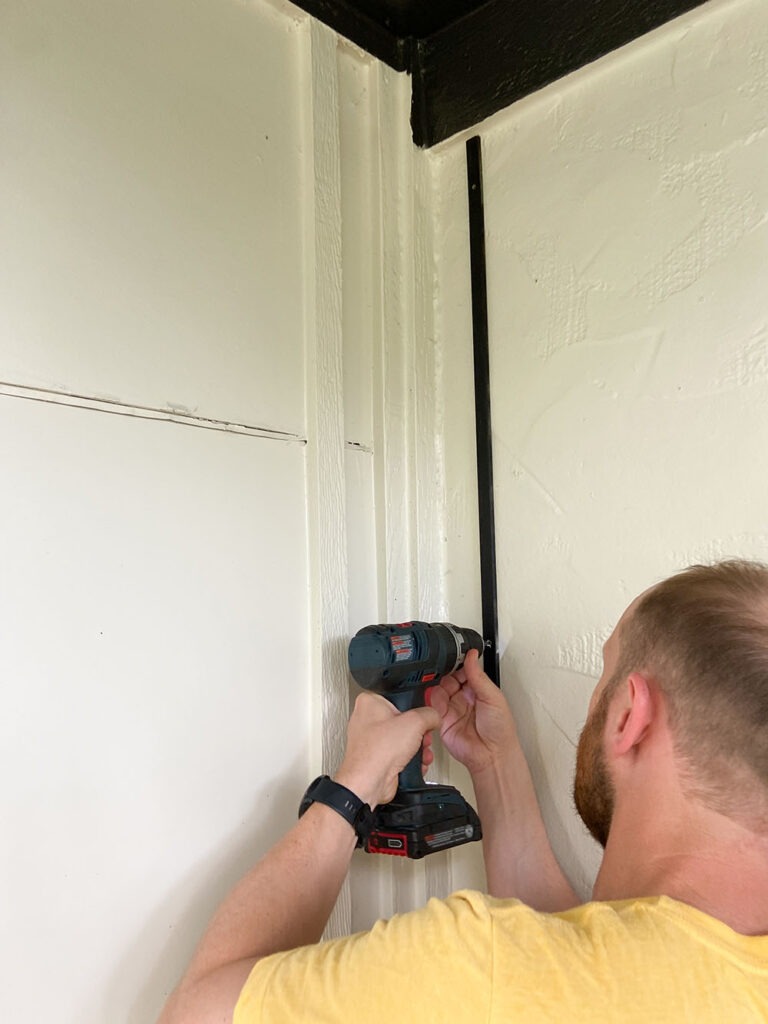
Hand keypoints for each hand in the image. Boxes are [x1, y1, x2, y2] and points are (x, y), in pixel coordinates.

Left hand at [335, 693, 439, 807]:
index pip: (399, 697)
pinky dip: (410, 759)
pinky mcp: (377, 757)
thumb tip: (434, 716)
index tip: (423, 712)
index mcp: (370, 702)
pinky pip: (399, 753)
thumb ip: (430, 714)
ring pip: (403, 738)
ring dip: (417, 747)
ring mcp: (371, 740)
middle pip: (404, 720)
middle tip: (423, 735)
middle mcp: (367, 719)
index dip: (414, 706)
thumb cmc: (378, 751)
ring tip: (421, 751)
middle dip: (418, 732)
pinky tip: (415, 762)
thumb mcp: (415, 722)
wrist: (369, 783)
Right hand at [428, 649, 517, 775]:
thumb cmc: (500, 730)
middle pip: (449, 678)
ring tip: (446, 687)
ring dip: (440, 685)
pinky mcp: (442, 720)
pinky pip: (432, 706)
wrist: (492, 755)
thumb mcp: (492, 696)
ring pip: (439, 689)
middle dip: (446, 673)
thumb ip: (478, 676)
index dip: (459, 663)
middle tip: (447, 670)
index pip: (464, 670)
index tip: (455, 655)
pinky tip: (439, 699)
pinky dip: (433, 700)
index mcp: (478, 690)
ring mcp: (453, 709)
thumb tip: (472, 655)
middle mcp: (464, 698)